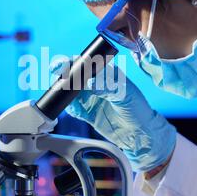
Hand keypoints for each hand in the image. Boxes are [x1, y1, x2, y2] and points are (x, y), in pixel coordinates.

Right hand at [50, 59, 175, 171]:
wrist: (140, 134)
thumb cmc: (138, 108)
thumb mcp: (125, 94)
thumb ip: (107, 88)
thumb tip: (89, 83)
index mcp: (106, 73)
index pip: (87, 63)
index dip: (75, 61)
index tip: (66, 63)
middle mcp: (96, 83)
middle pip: (74, 74)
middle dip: (63, 72)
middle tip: (56, 71)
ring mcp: (90, 97)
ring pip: (70, 91)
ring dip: (63, 90)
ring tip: (61, 92)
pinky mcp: (86, 112)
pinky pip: (72, 108)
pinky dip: (68, 107)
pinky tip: (72, 108)